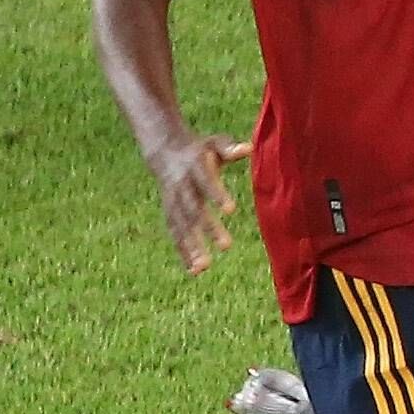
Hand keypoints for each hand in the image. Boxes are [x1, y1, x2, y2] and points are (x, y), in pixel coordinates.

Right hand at [152, 132, 251, 273]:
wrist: (165, 151)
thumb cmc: (200, 149)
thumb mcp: (214, 143)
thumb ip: (230, 148)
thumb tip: (248, 148)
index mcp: (195, 167)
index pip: (206, 182)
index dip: (217, 195)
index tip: (230, 210)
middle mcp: (182, 187)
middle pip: (194, 209)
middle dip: (208, 228)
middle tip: (227, 246)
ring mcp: (173, 201)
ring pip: (182, 225)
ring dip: (192, 246)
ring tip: (204, 267)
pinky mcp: (170, 212)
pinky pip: (175, 233)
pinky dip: (183, 251)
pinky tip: (194, 270)